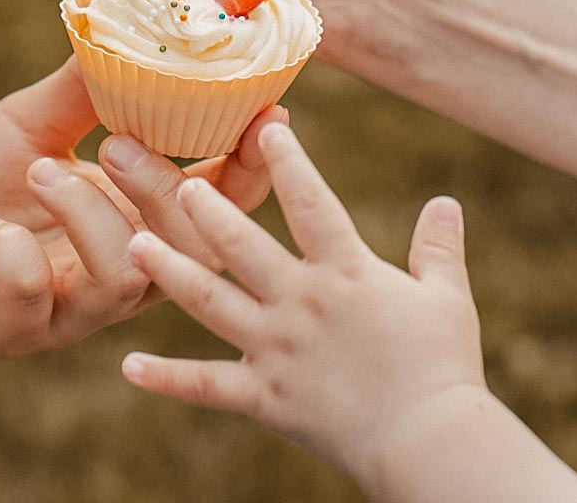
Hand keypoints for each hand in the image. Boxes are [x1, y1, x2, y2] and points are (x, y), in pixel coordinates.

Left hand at [0, 59, 284, 357]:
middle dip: (165, 190)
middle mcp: (112, 270)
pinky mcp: (6, 330)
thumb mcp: (28, 124)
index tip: (271, 115)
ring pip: (122, 278)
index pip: (211, 201)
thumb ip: (86, 88)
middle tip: (116, 142)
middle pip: (187, 247)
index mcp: (128, 217)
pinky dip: (16, 259)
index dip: (248, 167)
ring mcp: (64, 308)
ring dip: (87, 213)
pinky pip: (34, 303)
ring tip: (38, 169)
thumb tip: (136, 18)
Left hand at [120, 122, 485, 489]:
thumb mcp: (447, 299)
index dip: (288, 162)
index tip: (264, 129)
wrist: (434, 447)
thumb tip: (447, 201)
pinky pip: (207, 385)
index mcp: (346, 272)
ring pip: (211, 301)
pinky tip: (129, 365)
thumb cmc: (446, 369)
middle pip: (242, 245)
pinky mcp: (265, 396)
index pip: (311, 202)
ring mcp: (277, 348)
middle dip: (207, 211)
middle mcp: (302, 301)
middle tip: (177, 183)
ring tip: (134, 244)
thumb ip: (439, 248)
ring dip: (171, 270)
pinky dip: (167, 379)